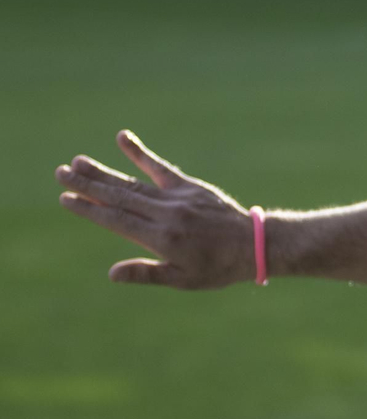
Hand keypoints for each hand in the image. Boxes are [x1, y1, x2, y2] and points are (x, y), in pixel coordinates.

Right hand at [55, 130, 254, 287]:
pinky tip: (122, 138)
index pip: (115, 220)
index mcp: (161, 239)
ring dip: (104, 172)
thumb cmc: (218, 268)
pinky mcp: (190, 186)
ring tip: (78, 162)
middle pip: (119, 197)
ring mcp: (178, 198)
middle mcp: (166, 215)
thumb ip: (146, 274)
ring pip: (134, 183)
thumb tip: (111, 274)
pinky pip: (161, 168)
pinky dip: (140, 154)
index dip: (88, 208)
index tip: (66, 198)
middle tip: (60, 173)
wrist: (255, 245)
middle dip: (87, 185)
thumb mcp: (183, 280)